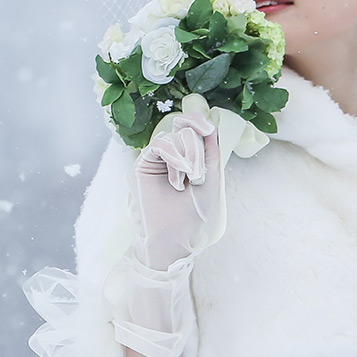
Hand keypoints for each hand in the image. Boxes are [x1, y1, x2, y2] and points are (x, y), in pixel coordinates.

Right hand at [132, 111, 222, 268]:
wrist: (177, 235)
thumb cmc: (195, 212)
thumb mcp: (212, 176)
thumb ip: (211, 149)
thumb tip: (209, 121)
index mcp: (190, 155)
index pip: (193, 127)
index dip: (199, 120)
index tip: (208, 129)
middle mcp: (173, 154)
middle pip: (186, 129)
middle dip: (197, 150)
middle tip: (198, 176)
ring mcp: (158, 158)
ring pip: (173, 136)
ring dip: (187, 156)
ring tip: (188, 180)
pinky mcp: (144, 164)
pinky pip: (160, 144)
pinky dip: (173, 157)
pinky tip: (177, 179)